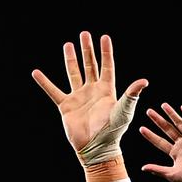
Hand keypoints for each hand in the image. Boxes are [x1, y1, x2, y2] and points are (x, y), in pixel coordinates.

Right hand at [31, 32, 147, 164]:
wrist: (97, 147)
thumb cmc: (113, 131)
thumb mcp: (124, 111)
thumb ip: (132, 95)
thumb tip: (144, 81)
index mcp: (107, 90)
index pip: (107, 66)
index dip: (106, 52)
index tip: (104, 37)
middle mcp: (93, 91)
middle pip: (90, 65)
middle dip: (88, 50)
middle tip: (84, 34)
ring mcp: (79, 97)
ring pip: (74, 73)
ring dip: (71, 59)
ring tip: (68, 44)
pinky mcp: (66, 106)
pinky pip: (53, 91)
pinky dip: (45, 82)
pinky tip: (36, 72)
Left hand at [139, 103, 181, 181]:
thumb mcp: (171, 175)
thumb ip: (158, 169)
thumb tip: (143, 168)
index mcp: (174, 153)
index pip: (159, 141)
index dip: (150, 135)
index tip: (141, 129)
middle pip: (167, 129)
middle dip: (158, 120)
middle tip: (148, 111)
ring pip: (179, 124)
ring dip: (171, 114)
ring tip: (163, 105)